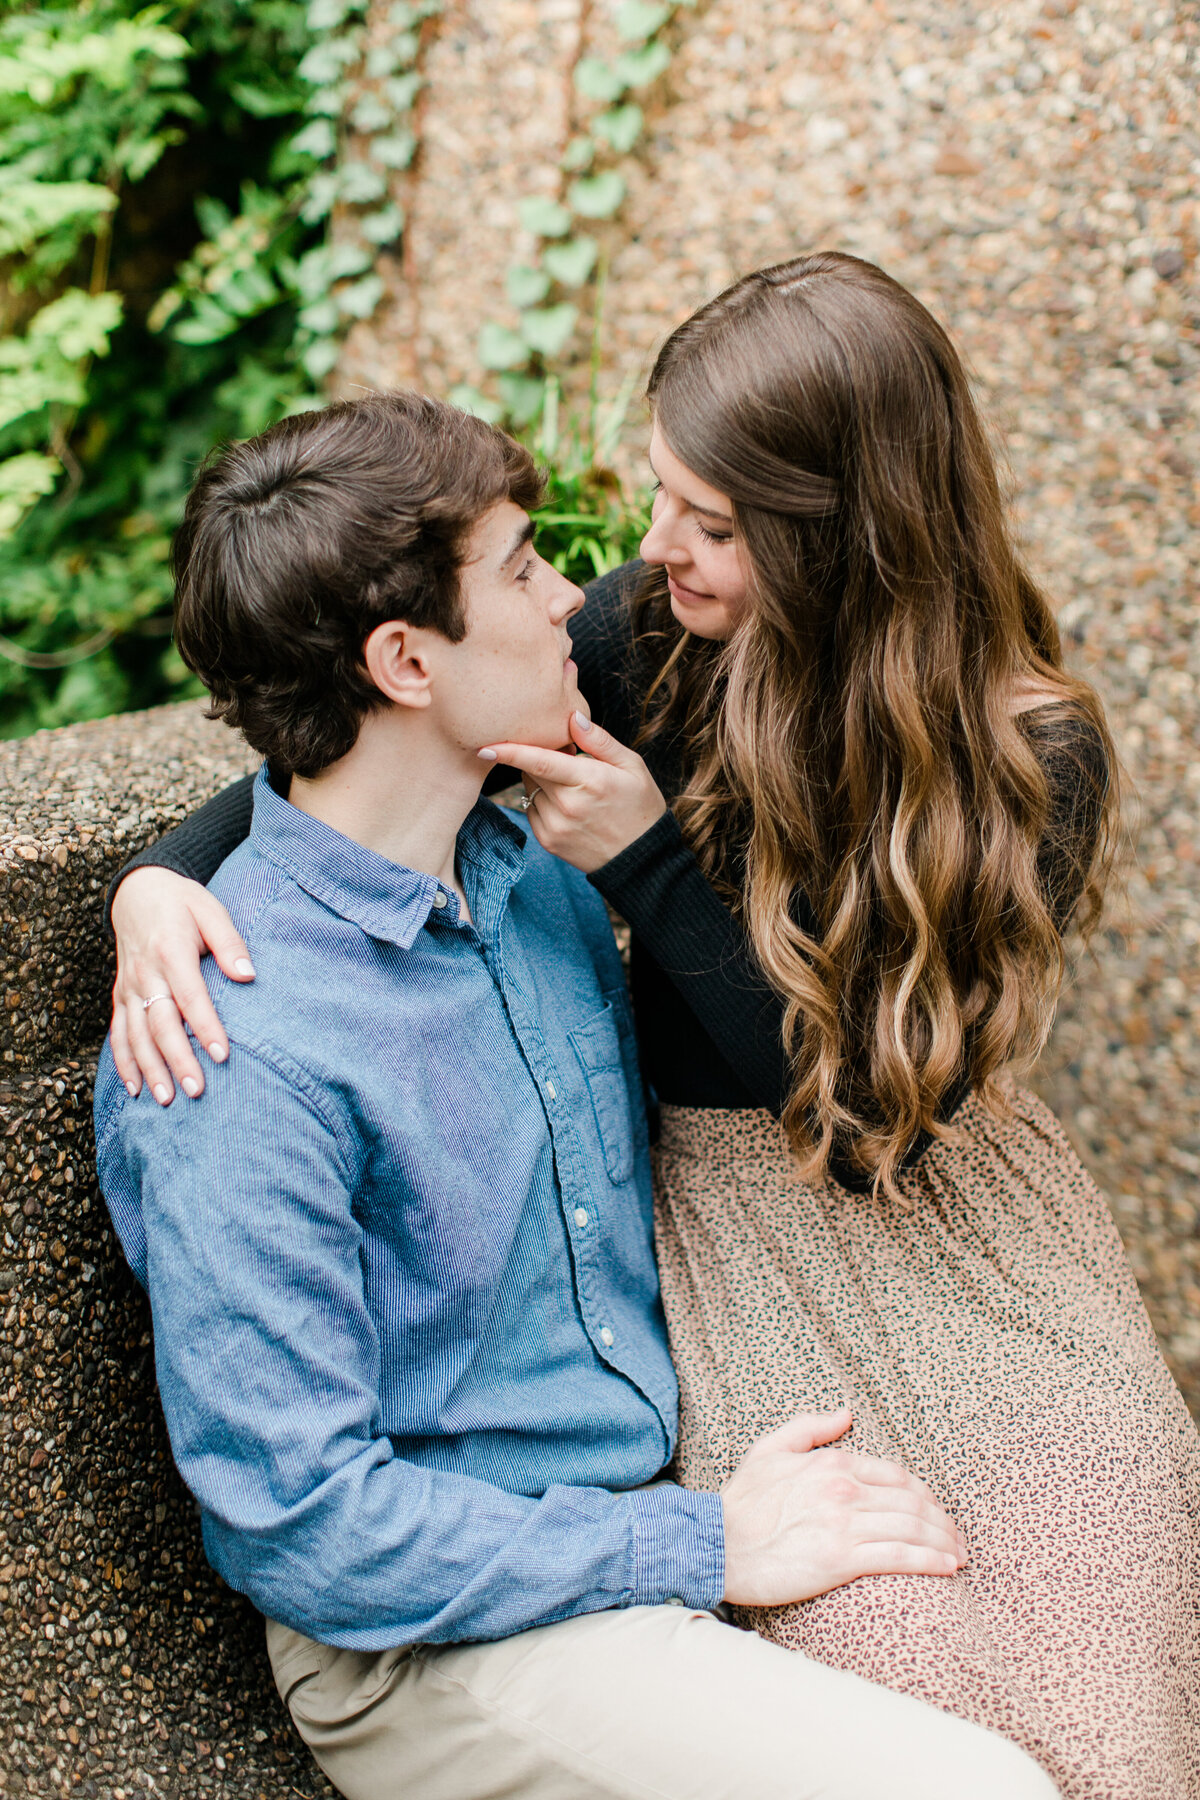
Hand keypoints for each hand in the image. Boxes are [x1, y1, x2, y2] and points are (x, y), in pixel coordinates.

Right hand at [110, 867, 254, 1104]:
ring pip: (136, 1035)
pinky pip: (118, 1032)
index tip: (222, 1054)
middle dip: (178, 1059)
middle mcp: (145, 972)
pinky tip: (135, 1088)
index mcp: (170, 950)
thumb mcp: (211, 909)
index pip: (190, 996)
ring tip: (167, 1099)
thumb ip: (230, 943)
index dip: (206, 1026)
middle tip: (197, 1090)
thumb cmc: (182, 903)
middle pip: (161, 1023)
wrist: (137, 892)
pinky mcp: (120, 995)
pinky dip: (124, 1062)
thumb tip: (249, 976)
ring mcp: (129, 986)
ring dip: (150, 1069)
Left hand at [479, 711, 667, 873]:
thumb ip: (599, 740)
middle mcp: (568, 806)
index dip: (510, 751)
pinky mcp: (549, 841)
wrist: (641, 858)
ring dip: (540, 781)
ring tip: (571, 787)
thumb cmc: (639, 805)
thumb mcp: (632, 766)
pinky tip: (566, 805)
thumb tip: (572, 718)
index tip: (486, 745)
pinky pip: (531, 810)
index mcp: (590, 781)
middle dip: (537, 759)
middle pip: (530, 771)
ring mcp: (556, 826)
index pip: (540, 761)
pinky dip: (541, 801)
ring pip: (530, 790)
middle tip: (565, 760)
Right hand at [720, 1407, 966, 1606]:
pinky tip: (947, 1566)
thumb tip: (846, 1412)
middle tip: (957, 1537)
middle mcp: (844, 1490)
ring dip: (943, 1541)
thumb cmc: (740, 1502)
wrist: (714, 1544)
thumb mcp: (769, 1450)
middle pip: (912, 1502)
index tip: (936, 1510)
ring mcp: (844, 1524)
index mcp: (832, 1464)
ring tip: (959, 1555)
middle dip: (942, 1521)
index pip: (895, 1476)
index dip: (923, 1494)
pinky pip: (899, 1557)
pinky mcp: (841, 1559)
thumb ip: (809, 1428)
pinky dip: (930, 1560)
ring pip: (911, 1528)